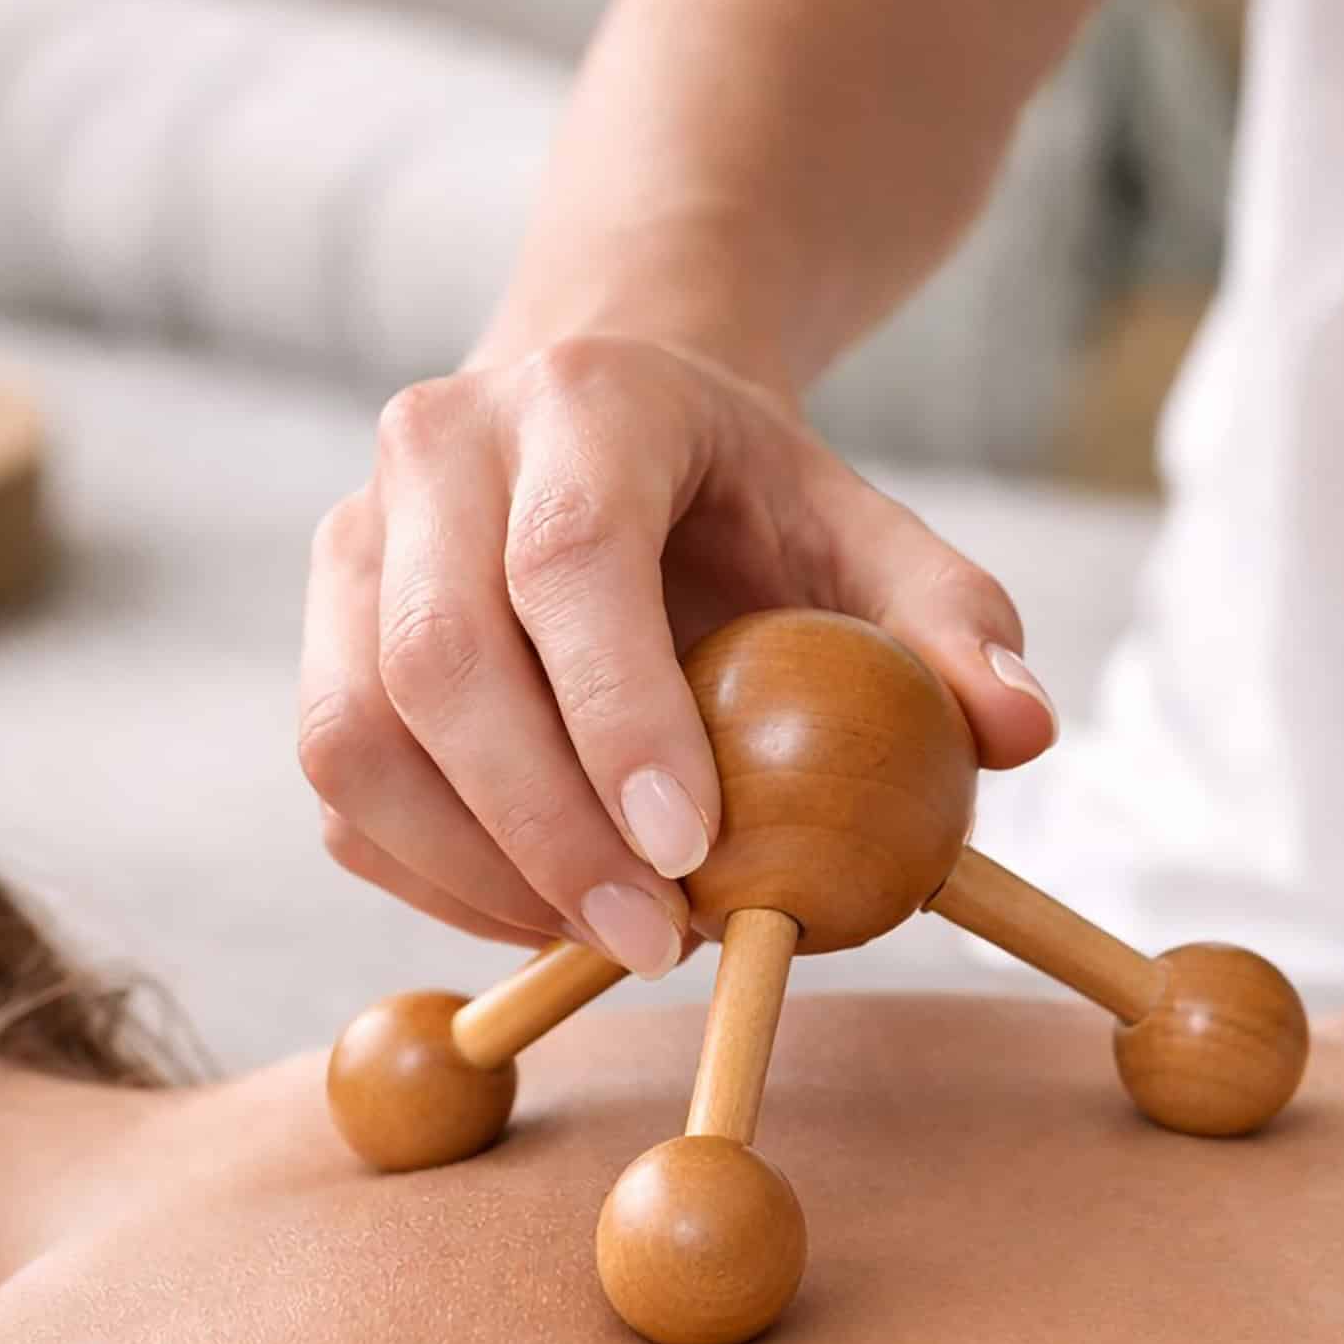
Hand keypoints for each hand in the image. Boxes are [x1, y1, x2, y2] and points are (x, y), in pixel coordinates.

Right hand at [299, 336, 1057, 975]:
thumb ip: (951, 623)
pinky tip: (538, 913)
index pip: (571, 562)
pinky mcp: (320, 634)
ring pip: (353, 736)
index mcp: (586, 398)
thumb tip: (1023, 734)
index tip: (692, 857)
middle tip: (657, 945)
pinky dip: (430, 878)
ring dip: (472, 872)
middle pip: (436, 659)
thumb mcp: (868, 536)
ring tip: (601, 939)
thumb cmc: (747, 502)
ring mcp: (353, 540)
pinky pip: (340, 789)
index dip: (619, 718)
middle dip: (544, 832)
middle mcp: (437, 448)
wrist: (605, 433)